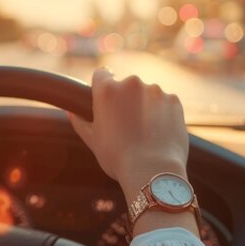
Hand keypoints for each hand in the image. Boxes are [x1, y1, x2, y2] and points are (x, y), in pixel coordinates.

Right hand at [67, 68, 188, 192]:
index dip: (103, 87)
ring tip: (146, 134)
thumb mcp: (93, 140)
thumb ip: (80, 122)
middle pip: (127, 86)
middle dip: (128, 100)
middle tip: (128, 126)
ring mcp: (155, 90)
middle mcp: (131, 83)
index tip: (109, 100)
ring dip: (147, 106)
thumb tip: (70, 112)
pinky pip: (166, 103)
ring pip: (148, 94)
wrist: (153, 171)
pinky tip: (160, 133)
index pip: (102, 74)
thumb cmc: (117, 158)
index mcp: (107, 90)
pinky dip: (163, 114)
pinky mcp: (174, 100)